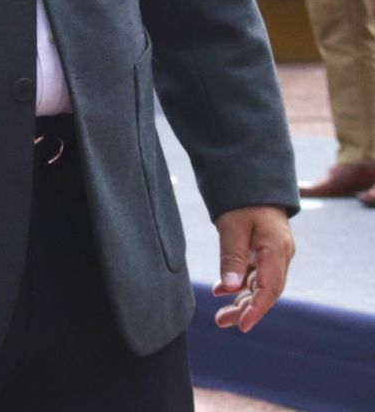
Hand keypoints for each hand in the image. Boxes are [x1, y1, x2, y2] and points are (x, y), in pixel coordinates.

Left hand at [212, 205, 293, 331]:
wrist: (253, 176)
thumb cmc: (242, 198)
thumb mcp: (232, 225)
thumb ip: (232, 256)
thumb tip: (228, 288)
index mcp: (277, 250)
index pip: (269, 289)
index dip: (256, 310)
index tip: (242, 326)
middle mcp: (280, 255)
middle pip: (266, 291)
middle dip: (246, 309)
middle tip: (222, 322)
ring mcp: (274, 253)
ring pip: (260, 285)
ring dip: (241, 300)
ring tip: (221, 315)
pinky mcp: (265, 249)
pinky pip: (254, 273)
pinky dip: (239, 283)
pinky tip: (220, 290)